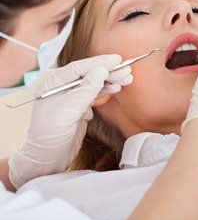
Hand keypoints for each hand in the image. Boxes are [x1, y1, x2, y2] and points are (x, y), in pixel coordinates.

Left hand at [9, 54, 132, 188]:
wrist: (48, 159)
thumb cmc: (50, 135)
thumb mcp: (67, 111)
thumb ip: (85, 90)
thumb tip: (101, 71)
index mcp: (54, 84)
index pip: (79, 68)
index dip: (99, 62)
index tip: (116, 60)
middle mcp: (63, 88)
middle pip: (89, 74)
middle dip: (108, 72)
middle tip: (127, 69)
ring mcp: (72, 98)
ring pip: (94, 84)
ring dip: (110, 81)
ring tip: (127, 78)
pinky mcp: (80, 108)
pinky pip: (95, 95)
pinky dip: (106, 91)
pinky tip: (116, 88)